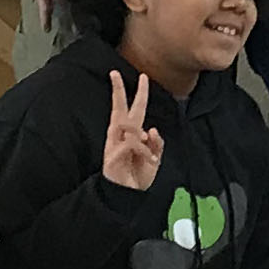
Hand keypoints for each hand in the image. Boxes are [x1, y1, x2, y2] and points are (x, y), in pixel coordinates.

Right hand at [100, 72, 161, 190]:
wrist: (127, 194)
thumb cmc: (138, 175)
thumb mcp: (155, 157)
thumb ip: (157, 143)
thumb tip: (151, 130)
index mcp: (131, 134)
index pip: (133, 109)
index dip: (138, 93)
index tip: (143, 76)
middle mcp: (120, 135)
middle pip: (118, 108)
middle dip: (118, 90)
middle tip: (115, 73)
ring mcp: (114, 144)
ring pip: (130, 127)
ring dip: (144, 141)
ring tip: (149, 159)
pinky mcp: (112, 154)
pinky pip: (132, 143)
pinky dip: (144, 151)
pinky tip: (148, 161)